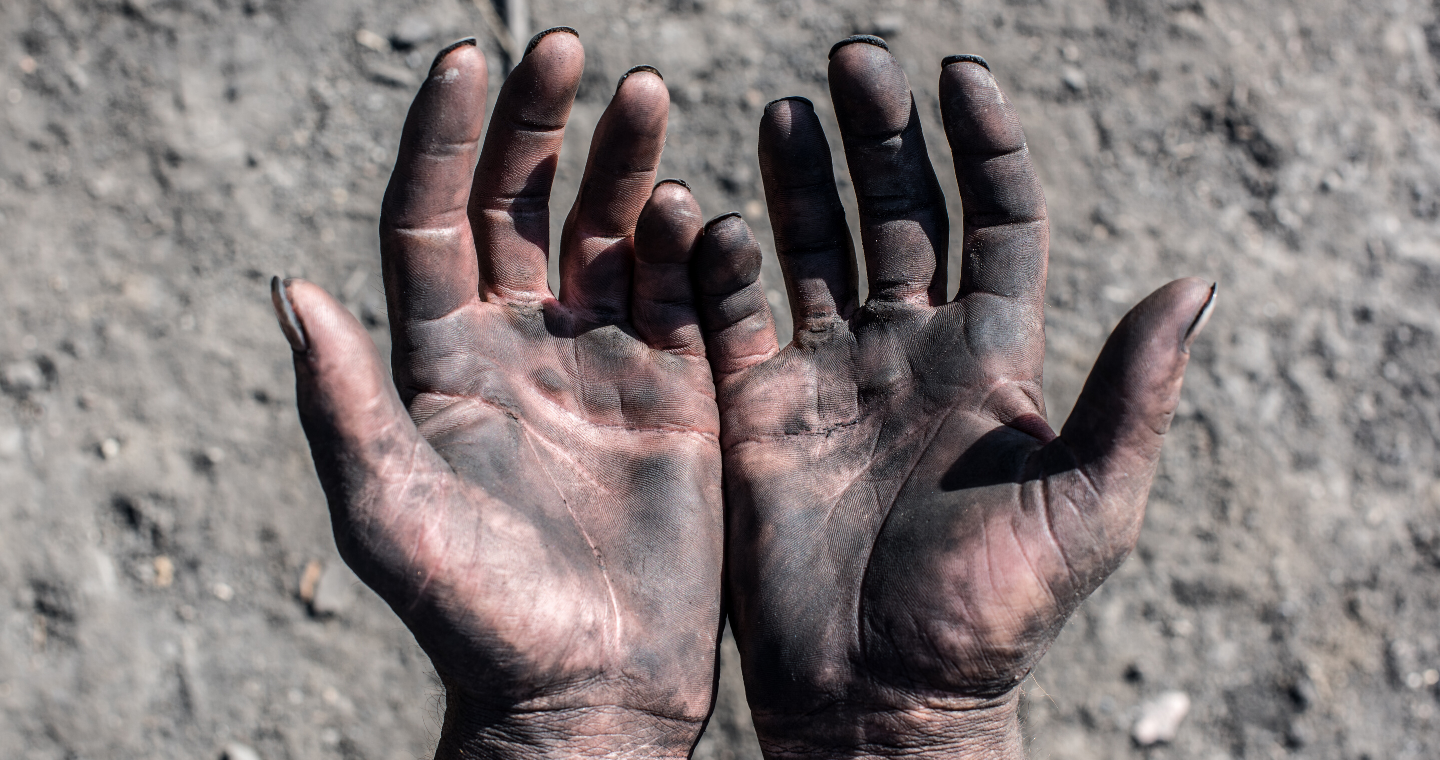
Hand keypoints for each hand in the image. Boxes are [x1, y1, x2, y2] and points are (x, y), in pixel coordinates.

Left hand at [271, 32, 721, 758]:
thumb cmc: (477, 614)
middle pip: (525, 206)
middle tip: (568, 49)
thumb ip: (341, 401)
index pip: (433, 219)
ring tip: (644, 93)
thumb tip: (286, 285)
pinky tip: (697, 210)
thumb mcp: (390, 511)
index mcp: (441, 360)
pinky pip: (686, 296)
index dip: (445, 139)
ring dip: (626, 164)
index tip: (467, 60)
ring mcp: (604, 363)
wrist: (589, 689)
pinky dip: (692, 246)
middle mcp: (520, 345)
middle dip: (542, 126)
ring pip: (612, 234)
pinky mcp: (678, 392)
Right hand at [692, 37, 1214, 757]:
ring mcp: (830, 376)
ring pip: (816, 248)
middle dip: (881, 135)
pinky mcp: (758, 410)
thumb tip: (1199, 285)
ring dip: (802, 178)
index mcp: (992, 359)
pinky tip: (708, 211)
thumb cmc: (990, 614)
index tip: (959, 74)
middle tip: (854, 60)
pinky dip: (720, 261)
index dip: (983, 144)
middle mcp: (910, 351)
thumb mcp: (1084, 507)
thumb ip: (1132, 396)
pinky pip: (734, 315)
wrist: (879, 696)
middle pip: (901, 213)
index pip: (996, 221)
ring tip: (789, 109)